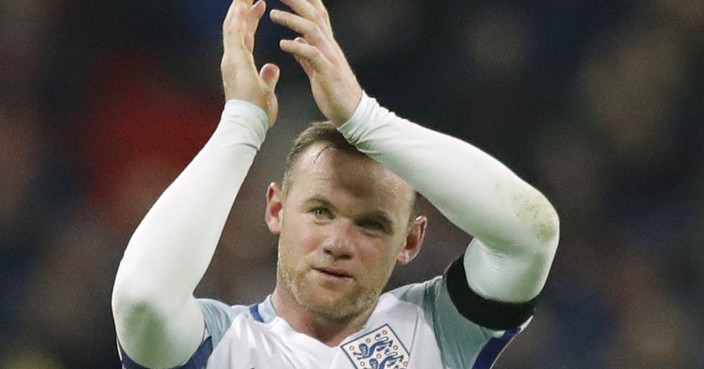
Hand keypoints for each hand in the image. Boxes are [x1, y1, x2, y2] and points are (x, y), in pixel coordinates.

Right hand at [221, 0, 280, 125]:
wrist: (249, 122)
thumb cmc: (257, 111)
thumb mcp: (266, 89)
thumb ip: (267, 77)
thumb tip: (272, 68)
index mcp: (241, 63)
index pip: (246, 35)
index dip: (251, 19)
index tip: (259, 4)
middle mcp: (232, 58)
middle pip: (236, 26)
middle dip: (241, 6)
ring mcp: (231, 58)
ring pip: (232, 25)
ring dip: (237, 6)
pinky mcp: (234, 59)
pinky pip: (234, 33)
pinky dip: (237, 17)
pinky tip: (241, 4)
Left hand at [270, 0, 362, 125]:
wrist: (352, 113)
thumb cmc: (335, 92)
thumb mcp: (317, 70)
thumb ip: (306, 55)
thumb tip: (296, 41)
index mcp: (326, 45)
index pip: (316, 15)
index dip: (303, 1)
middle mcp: (329, 46)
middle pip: (314, 14)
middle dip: (297, 1)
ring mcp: (330, 57)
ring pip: (313, 29)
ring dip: (292, 20)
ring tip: (273, 14)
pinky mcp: (328, 72)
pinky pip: (312, 54)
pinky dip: (297, 47)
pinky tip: (283, 44)